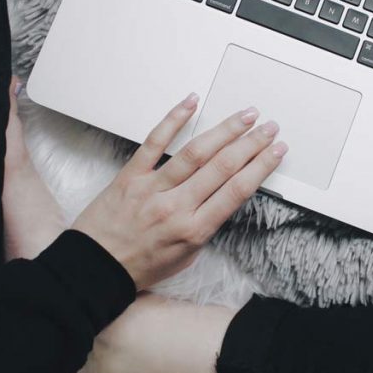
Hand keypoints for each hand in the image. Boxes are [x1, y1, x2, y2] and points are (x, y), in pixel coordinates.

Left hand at [71, 93, 286, 288]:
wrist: (95, 269)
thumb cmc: (140, 265)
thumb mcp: (186, 256)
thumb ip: (206, 226)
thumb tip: (226, 197)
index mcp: (193, 230)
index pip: (237, 191)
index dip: (261, 167)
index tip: (276, 151)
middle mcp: (175, 207)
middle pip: (222, 167)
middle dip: (251, 143)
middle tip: (268, 127)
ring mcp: (152, 188)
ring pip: (195, 152)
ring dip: (224, 130)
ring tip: (244, 116)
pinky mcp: (131, 176)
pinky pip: (154, 142)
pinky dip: (174, 119)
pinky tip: (190, 103)